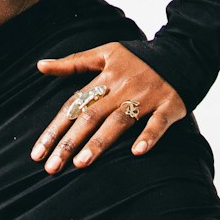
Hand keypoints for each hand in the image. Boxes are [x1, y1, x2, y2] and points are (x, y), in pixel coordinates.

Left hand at [31, 44, 185, 172]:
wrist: (182, 53)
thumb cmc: (138, 58)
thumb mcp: (105, 53)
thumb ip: (73, 63)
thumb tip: (40, 66)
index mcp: (105, 77)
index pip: (74, 105)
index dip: (55, 129)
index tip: (37, 154)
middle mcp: (123, 88)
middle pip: (92, 116)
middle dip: (70, 142)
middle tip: (52, 167)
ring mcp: (146, 97)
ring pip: (119, 121)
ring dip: (100, 142)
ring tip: (81, 164)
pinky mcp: (169, 105)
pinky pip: (158, 123)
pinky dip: (148, 136)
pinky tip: (136, 152)